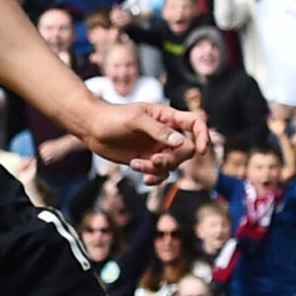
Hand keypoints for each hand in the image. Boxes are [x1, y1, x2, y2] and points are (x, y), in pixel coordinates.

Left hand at [82, 101, 205, 178]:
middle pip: (186, 150)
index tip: (201, 150)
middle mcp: (167, 134)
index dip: (203, 135)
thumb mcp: (135, 120)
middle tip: (153, 161)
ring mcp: (158, 148)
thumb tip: (180, 142)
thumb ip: (159, 130)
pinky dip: (154, 178)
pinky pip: (161, 174)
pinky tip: (142, 177)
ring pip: (173, 165)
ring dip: (157, 169)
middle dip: (172, 159)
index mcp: (168, 117)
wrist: (92, 129)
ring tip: (136, 164)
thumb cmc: (113, 118)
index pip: (196, 123)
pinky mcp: (148, 160)